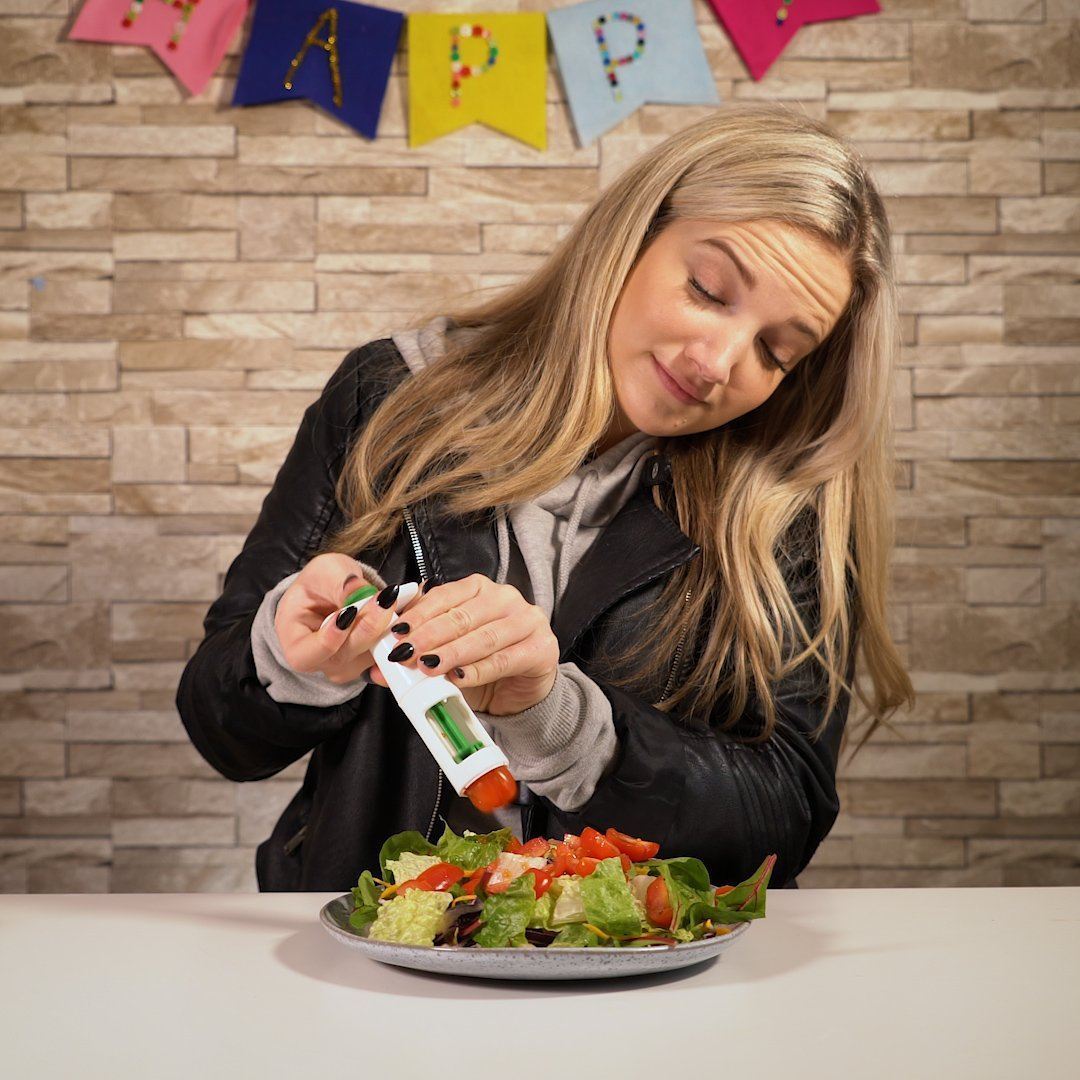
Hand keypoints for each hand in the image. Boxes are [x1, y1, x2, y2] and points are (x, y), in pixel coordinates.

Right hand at [274, 553, 399, 684]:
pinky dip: (392, 633)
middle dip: (366, 627)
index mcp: (294, 643)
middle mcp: (319, 662)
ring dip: (384, 630)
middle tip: (385, 600)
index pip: (308, 654)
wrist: (331, 593)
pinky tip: (398, 610)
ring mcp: (345, 667)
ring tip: (391, 600)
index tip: (349, 612)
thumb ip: (338, 583)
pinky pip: (384, 654)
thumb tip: (358, 591)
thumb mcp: (323, 572)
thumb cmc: (317, 585)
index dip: (331, 637)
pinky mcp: (367, 663)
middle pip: (344, 657)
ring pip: (367, 657)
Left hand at [367, 573, 559, 716]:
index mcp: (479, 589)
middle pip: (461, 616)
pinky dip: (479, 670)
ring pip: (482, 636)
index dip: (417, 615)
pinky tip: (459, 678)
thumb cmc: (482, 666)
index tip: (394, 633)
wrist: (523, 691)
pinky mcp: (541, 647)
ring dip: (451, 653)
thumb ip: (417, 654)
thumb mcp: (447, 655)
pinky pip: (505, 659)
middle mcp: (505, 598)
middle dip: (429, 635)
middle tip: (404, 653)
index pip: (443, 597)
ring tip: (427, 667)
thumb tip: (376, 666)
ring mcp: (527, 620)